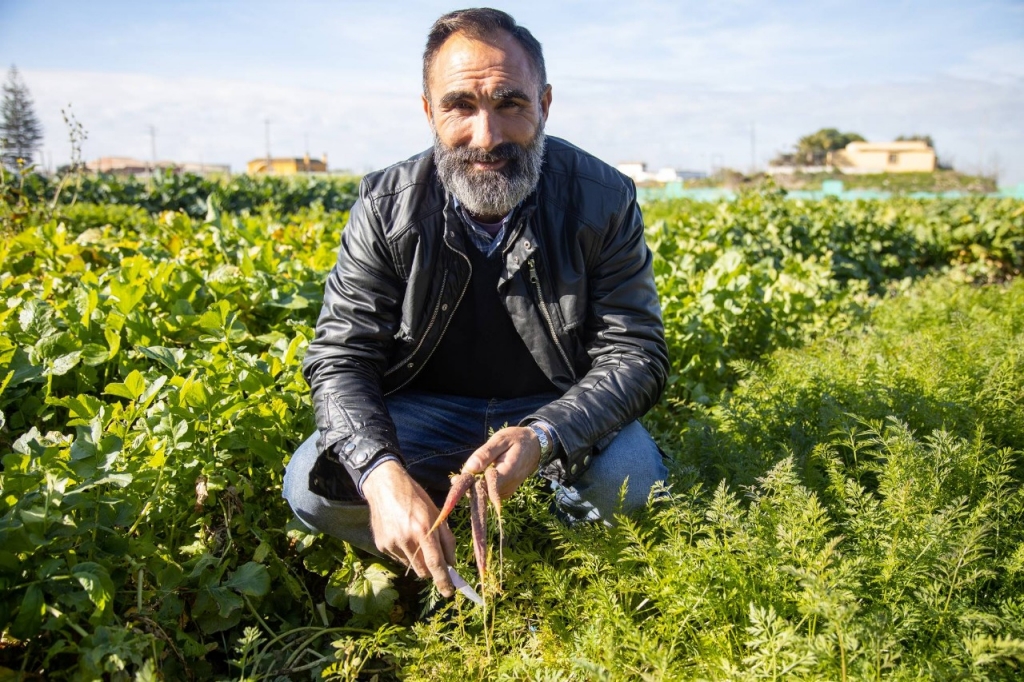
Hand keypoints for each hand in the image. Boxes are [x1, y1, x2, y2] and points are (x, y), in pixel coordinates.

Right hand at [361, 460, 456, 596]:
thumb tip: (452, 563)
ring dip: (417, 559)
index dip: (444, 580)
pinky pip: (398, 558)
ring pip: (411, 566)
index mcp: (424, 529)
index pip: (436, 563)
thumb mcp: (436, 513)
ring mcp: (392, 544)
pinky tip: (402, 534)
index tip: (449, 592)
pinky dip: (404, 553)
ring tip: (414, 538)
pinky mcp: (382, 545)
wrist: (385, 486)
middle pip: (423, 570)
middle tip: (434, 559)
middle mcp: (406, 539)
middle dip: (431, 569)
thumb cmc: (415, 498)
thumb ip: (446, 539)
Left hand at [461, 426, 540, 498]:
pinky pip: (490, 492)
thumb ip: (485, 453)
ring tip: (464, 476)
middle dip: (468, 486)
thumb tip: (470, 467)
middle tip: (455, 479)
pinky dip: (481, 485)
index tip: (456, 480)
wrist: (535, 445)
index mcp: (507, 473)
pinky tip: (475, 477)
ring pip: (485, 494)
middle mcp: (508, 486)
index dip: (469, 485)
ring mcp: (508, 491)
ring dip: (473, 486)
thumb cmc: (516, 439)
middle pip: (483, 492)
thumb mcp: (501, 440)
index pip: (484, 486)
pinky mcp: (506, 492)